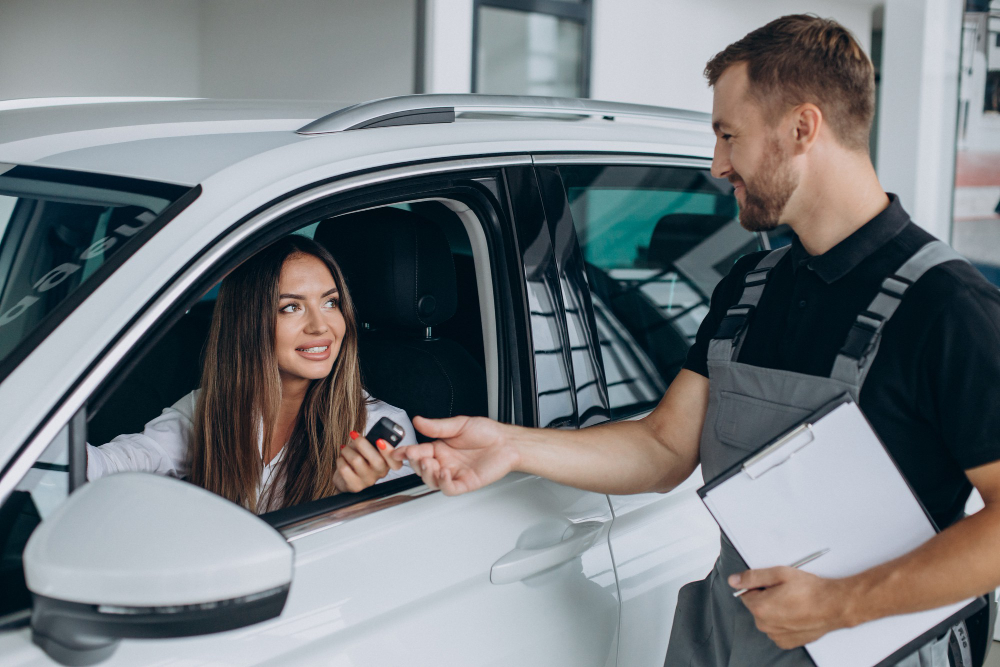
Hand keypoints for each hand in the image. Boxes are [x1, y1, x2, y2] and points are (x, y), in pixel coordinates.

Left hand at [333, 431, 403, 492]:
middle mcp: (381, 473)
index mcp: (387, 463)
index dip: (389, 451)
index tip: (380, 441)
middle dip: (362, 443)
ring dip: (347, 450)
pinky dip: (340, 460)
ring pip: (357, 460)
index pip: (396, 462)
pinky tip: (342, 460)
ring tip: (345, 450)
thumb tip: (361, 436)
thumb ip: (370, 442)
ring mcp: (368, 481)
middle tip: (354, 436)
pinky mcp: (355, 486)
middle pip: (377, 460)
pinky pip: (345, 469)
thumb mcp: (367, 448)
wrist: (345, 479)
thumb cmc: (359, 459)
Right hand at [390, 415, 515, 495]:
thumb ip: (437, 426)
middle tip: (419, 456)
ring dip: (428, 474)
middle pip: (422, 469)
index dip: (406, 453)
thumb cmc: (487, 433)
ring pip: (432, 481)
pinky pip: (450, 488)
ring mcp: (454, 474)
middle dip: (417, 464)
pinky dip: (444, 483)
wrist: (507, 442)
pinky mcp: (465, 483)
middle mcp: (445, 462)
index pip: (418, 452)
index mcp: (440, 448)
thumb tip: (418, 421)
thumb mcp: (459, 424)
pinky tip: (445, 473)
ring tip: (430, 464)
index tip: (397, 452)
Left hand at [730, 567, 850, 649]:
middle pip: (756, 606)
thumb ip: (753, 577)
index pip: (745, 593)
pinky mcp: (787, 642)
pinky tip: (796, 614)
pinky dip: (783, 622)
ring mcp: (776, 636)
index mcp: (760, 608)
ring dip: (774, 610)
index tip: (773, 584)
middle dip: (766, 598)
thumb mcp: (779, 574)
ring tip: (793, 602)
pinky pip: (776, 629)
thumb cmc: (809, 589)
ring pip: (766, 618)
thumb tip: (734, 580)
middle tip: (785, 591)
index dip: (758, 586)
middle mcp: (765, 625)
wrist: (834, 606)